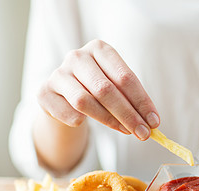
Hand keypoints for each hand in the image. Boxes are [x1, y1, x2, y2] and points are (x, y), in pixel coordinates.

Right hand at [38, 39, 158, 140]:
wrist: (64, 95)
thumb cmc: (99, 89)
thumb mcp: (117, 87)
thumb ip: (133, 100)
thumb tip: (152, 122)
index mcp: (100, 49)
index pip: (125, 77)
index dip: (142, 101)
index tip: (155, 122)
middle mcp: (77, 57)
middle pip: (106, 90)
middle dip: (129, 115)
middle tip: (144, 133)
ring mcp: (58, 73)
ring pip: (85, 102)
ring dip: (110, 121)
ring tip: (126, 131)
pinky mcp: (44, 93)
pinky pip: (68, 113)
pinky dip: (81, 122)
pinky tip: (88, 124)